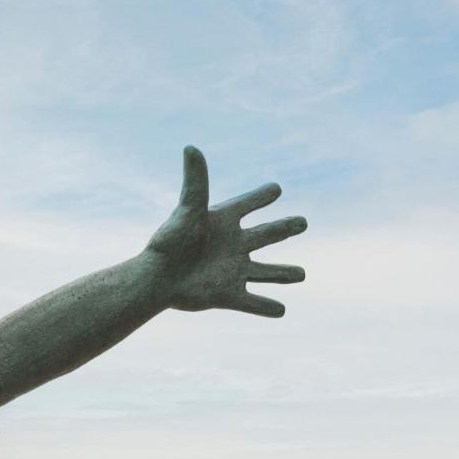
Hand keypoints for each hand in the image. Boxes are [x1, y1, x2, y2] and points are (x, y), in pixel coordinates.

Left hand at [146, 146, 305, 317]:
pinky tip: (282, 311)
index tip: (275, 189)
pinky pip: (253, 303)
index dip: (260, 197)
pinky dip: (267, 307)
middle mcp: (231, 246)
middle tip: (302, 222)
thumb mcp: (188, 209)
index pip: (246, 205)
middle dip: (284, 229)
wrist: (156, 279)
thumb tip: (191, 147)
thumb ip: (196, 180)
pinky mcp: (228, 295)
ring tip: (301, 274)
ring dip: (283, 273)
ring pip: (266, 272)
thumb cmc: (170, 243)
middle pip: (265, 235)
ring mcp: (232, 271)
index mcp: (222, 222)